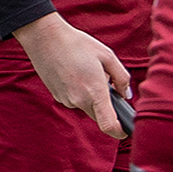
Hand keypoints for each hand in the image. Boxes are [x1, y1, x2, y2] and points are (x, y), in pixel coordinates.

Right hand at [12, 12, 130, 138]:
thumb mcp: (108, 56)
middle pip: (99, 115)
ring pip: (87, 106)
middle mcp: (79, 100)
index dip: (120, 131)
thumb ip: (121, 78)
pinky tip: (78, 72)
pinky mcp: (57, 96)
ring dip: (93, 96)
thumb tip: (126, 95)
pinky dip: (81, 91)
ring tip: (89, 71)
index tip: (126, 130)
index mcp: (95, 92)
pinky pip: (75, 100)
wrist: (46, 39)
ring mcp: (66, 100)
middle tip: (110, 85)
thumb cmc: (79, 45)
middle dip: (108, 107)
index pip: (108, 124)